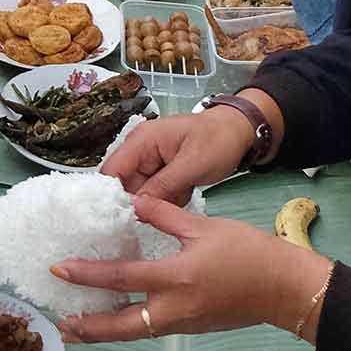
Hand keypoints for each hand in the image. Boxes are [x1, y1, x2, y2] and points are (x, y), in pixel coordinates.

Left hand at [56, 197, 332, 343]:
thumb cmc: (249, 252)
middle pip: (121, 325)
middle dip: (88, 326)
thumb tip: (133, 202)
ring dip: (105, 332)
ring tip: (78, 330)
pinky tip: (117, 319)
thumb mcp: (204, 226)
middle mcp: (175, 308)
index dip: (88, 274)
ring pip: (135, 332)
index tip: (60, 269)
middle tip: (60, 324)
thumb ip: (165, 214)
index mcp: (177, 277)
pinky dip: (129, 327)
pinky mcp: (192, 327)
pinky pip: (152, 329)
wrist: (285, 288)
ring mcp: (183, 322)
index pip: (122, 278)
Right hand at [102, 106, 254, 201]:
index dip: (111, 195)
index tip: (122, 218)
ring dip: (162, 199)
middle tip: (169, 202)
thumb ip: (161, 186)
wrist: (239, 132)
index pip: (111, 171)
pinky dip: (170, 197)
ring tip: (184, 191)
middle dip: (145, 200)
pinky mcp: (160, 171)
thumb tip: (135, 206)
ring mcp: (149, 162)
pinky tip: (186, 190)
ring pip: (141, 193)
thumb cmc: (217, 141)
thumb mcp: (191, 165)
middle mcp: (139, 151)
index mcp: (141, 141)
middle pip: (124, 185)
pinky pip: (155, 193)